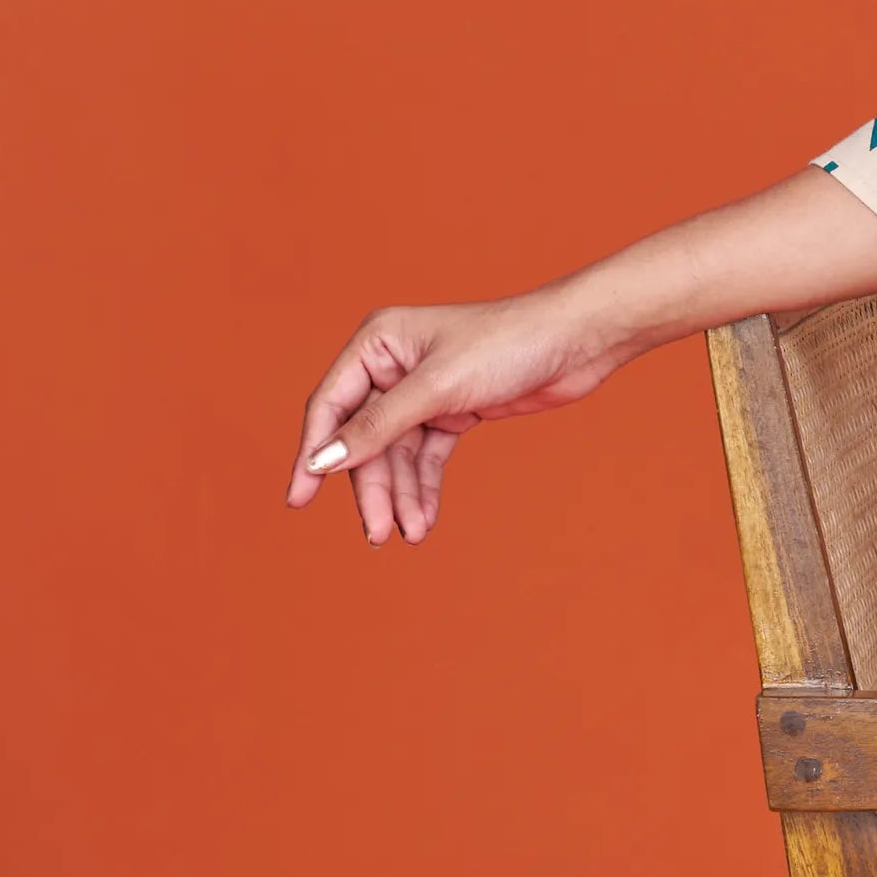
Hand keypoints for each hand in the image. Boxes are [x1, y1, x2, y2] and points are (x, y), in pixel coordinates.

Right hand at [287, 286, 638, 547]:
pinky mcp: (453, 411)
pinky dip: (423, 487)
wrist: (577, 342)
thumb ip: (379, 425)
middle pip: (365, 439)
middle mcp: (394, 365)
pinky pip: (426, 457)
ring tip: (410, 533)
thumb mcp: (438, 388)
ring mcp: (424, 390)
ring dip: (400, 495)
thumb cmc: (508, 344)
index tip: (299, 499)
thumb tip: (325, 459)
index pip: (330, 406)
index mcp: (377, 343)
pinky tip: (423, 518)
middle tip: (378, 534)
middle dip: (371, 487)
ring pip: (396, 454)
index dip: (313, 454)